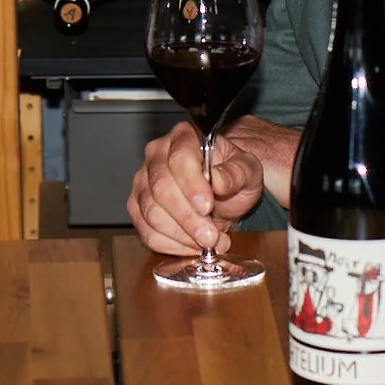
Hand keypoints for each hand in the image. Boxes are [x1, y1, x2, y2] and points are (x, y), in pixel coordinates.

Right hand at [125, 120, 284, 257]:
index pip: (180, 159)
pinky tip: (192, 246)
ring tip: (208, 242)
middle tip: (211, 236)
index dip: (192, 185)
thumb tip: (218, 181)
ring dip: (181, 235)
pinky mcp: (138, 208)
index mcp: (183, 137)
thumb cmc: (232, 175)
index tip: (207, 207)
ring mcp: (143, 182)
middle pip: (161, 188)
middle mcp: (156, 155)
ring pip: (151, 213)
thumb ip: (236, 173)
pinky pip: (146, 232)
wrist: (223, 194)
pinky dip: (171, 245)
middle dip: (187, 218)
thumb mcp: (247, 170)